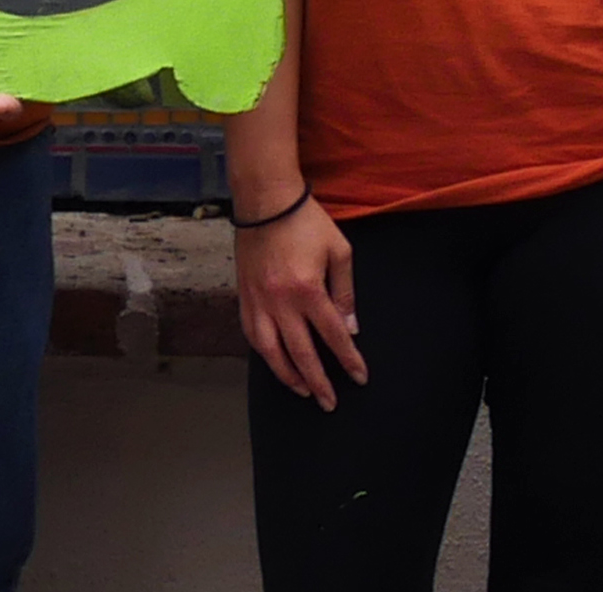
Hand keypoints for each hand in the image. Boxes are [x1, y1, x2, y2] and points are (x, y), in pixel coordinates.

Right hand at [234, 194, 364, 407]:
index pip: (333, 335)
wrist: (265, 200)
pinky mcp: (244, 295)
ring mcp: (258, 300)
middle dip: (318, 382)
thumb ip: (345, 291)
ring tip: (302, 390)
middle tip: (329, 402)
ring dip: (287, 375)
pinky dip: (265, 353)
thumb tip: (350, 327)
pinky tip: (275, 362)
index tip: (359, 377)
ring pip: (270, 351)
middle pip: (301, 353)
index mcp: (307, 289)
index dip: (348, 359)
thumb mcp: (339, 251)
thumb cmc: (305, 221)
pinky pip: (251, 334)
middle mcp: (280, 301)